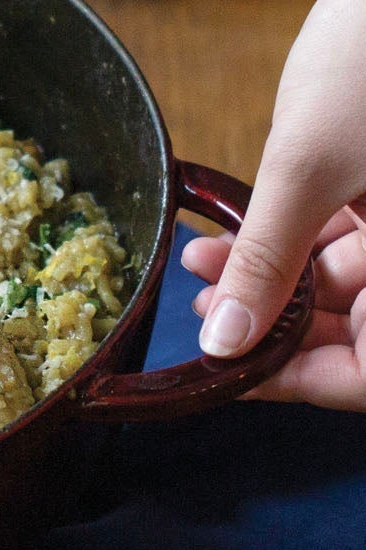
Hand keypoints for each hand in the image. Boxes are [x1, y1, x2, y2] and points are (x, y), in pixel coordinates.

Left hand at [181, 0, 365, 407]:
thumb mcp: (310, 166)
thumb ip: (270, 259)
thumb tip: (226, 343)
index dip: (301, 382)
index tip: (226, 370)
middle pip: (363, 331)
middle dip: (277, 326)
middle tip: (205, 315)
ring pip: (355, 287)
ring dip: (277, 280)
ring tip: (200, 265)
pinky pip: (356, 240)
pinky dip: (299, 242)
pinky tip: (233, 231)